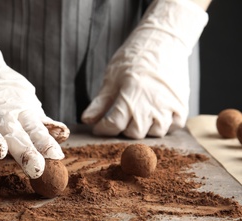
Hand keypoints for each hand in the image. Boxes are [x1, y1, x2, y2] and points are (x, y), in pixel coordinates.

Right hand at [0, 24, 69, 178]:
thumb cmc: (5, 94)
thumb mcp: (27, 104)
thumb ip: (42, 124)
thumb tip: (64, 135)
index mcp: (21, 112)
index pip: (35, 129)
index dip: (45, 142)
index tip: (56, 156)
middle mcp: (1, 114)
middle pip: (14, 133)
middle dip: (25, 151)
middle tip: (35, 167)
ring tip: (0, 151)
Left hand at [81, 0, 207, 138]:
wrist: (163, 40)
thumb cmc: (134, 57)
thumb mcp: (111, 77)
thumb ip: (100, 103)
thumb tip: (86, 120)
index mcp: (130, 96)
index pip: (114, 125)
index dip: (103, 129)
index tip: (99, 127)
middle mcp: (151, 105)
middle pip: (134, 133)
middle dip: (124, 130)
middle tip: (120, 120)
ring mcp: (168, 106)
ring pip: (155, 133)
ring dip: (144, 129)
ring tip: (138, 117)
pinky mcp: (181, 105)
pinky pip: (174, 126)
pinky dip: (164, 125)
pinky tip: (155, 115)